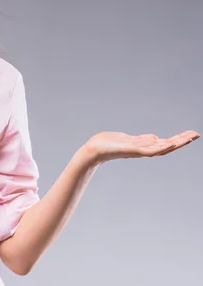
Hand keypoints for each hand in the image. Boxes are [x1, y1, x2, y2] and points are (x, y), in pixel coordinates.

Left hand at [84, 130, 199, 163]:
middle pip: (166, 145)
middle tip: (196, 134)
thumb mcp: (127, 139)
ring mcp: (139, 151)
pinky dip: (161, 147)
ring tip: (189, 137)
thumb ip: (141, 139)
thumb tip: (155, 137)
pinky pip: (150, 150)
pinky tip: (170, 143)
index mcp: (142, 146)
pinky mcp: (132, 151)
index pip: (163, 143)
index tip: (190, 134)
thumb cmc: (106, 144)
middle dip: (181, 140)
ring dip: (176, 143)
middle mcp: (143, 150)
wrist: (93, 151)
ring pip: (162, 148)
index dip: (176, 139)